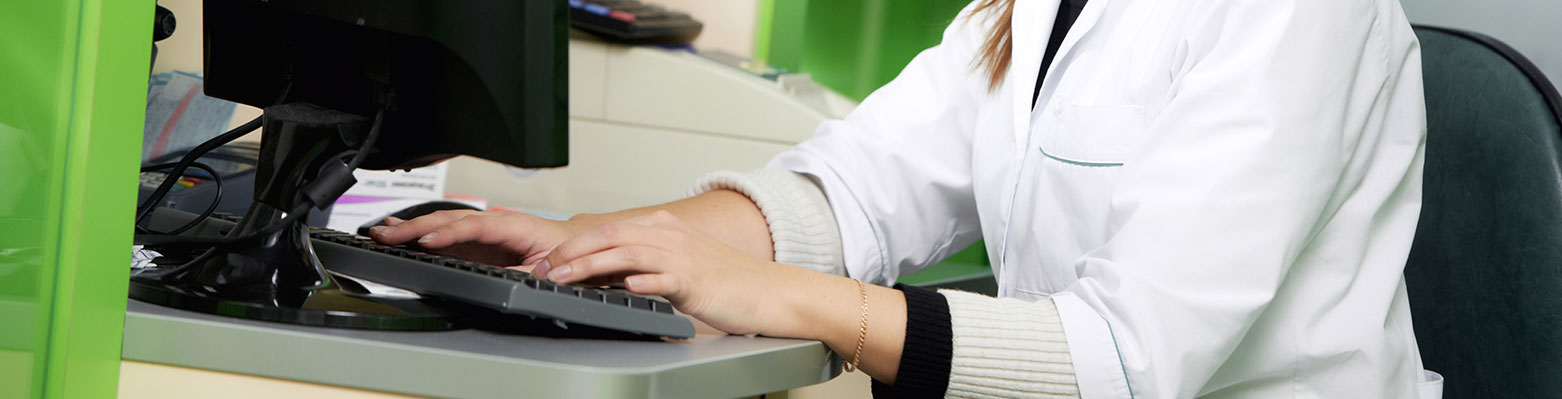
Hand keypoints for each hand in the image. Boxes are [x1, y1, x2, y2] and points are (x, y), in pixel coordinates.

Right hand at [368, 208, 586, 266]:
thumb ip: (525, 273)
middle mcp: (492, 223)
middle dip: (416, 228)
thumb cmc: (561, 252)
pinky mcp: (473, 242)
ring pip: (441, 224)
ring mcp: (480, 232)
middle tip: (386, 235)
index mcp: (513, 225)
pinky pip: (441, 233)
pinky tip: (396, 231)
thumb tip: (509, 278)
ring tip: (381, 231)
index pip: (474, 226)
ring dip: (410, 227)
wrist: (569, 244)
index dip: (448, 233)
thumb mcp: (549, 267)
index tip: (426, 242)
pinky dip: (417, 231)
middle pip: (449, 221)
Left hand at [537, 210, 811, 335]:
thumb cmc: (727, 282)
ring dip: (590, 265)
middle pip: (610, 235)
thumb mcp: (679, 266)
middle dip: (571, 251)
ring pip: (627, 252)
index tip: (548, 261)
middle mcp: (670, 236)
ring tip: (565, 278)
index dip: (574, 244)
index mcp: (664, 229)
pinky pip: (663, 277)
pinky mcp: (695, 281)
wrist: (769, 292)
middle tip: (543, 268)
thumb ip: (645, 265)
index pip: (608, 230)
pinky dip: (640, 280)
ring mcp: (683, 257)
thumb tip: (606, 275)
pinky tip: (623, 287)